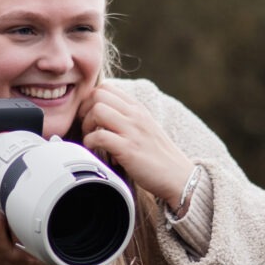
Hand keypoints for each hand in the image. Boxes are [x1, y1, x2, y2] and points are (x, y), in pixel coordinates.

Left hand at [74, 83, 195, 211]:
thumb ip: (128, 118)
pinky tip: (93, 149)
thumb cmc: (159, 156)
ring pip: (98, 110)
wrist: (179, 177)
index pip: (107, 87)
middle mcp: (136, 116)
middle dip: (85, 110)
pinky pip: (100, 136)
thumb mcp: (146, 128)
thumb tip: (101, 116)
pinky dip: (90, 142)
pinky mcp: (128, 150)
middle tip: (87, 126)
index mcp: (139, 109)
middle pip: (98, 95)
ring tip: (90, 137)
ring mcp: (133, 131)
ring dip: (87, 125)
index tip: (90, 115)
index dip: (91, 100)